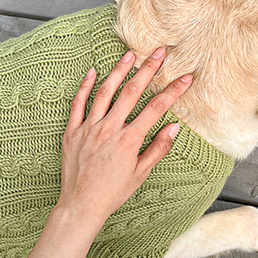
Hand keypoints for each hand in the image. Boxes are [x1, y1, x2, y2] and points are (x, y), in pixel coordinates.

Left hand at [56, 46, 192, 228]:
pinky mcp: (72, 131)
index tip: (186, 77)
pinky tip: (93, 72)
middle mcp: (109, 130)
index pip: (156, 109)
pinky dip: (85, 87)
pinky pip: (78, 104)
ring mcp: (88, 129)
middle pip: (131, 92)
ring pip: (105, 93)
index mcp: (128, 141)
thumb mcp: (140, 174)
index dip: (173, 91)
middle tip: (159, 52)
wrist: (81, 205)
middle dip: (147, 69)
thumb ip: (157, 149)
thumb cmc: (112, 193)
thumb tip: (173, 128)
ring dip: (118, 71)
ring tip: (130, 54)